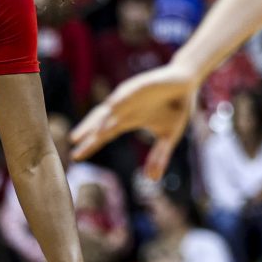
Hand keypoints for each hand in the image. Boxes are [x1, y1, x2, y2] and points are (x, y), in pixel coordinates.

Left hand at [71, 62, 199, 178]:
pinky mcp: (139, 85)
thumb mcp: (168, 136)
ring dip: (100, 120)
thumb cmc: (176, 108)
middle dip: (87, 132)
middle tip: (73, 142)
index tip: (76, 156)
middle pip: (100, 122)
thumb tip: (152, 179)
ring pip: (110, 108)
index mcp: (128, 120)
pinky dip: (118, 101)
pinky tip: (110, 107)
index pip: (104, 134)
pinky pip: (126, 93)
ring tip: (91, 134)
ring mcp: (130, 96)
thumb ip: (159, 156)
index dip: (91, 144)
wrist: (188, 82)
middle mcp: (124, 109)